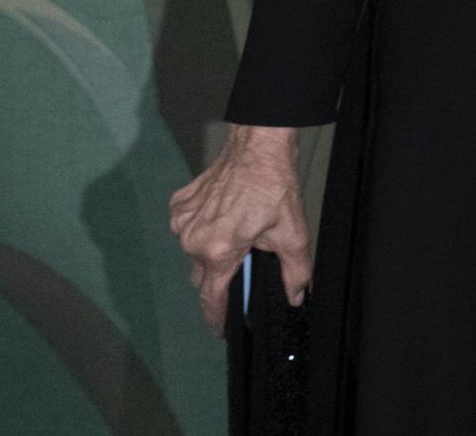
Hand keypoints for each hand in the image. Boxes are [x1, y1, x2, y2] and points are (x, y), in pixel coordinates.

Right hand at [168, 124, 311, 334]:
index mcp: (218, 252)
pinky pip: (187, 229)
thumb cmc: (274, 186)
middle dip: (221, 279)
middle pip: (204, 277)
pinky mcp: (179, 205)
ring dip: (211, 253)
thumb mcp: (293, 233)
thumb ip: (296, 272)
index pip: (213, 300)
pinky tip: (223, 217)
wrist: (257, 145)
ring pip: (194, 253)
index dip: (218, 319)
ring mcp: (182, 222)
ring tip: (238, 236)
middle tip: (244, 268)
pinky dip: (202, 230)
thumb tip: (295, 297)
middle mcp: (193, 240)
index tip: (223, 330)